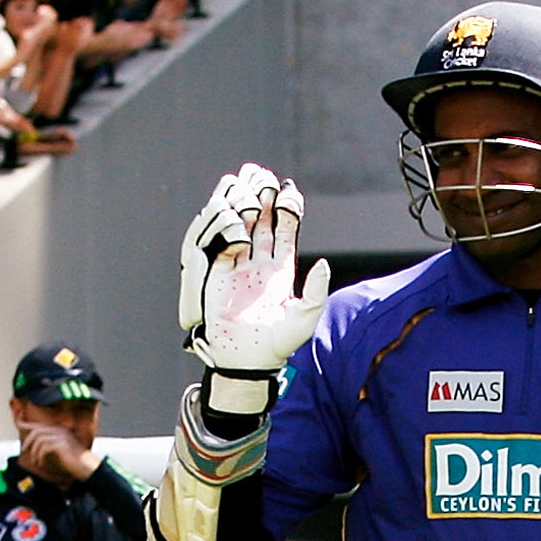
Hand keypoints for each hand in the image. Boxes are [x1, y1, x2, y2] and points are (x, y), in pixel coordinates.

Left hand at [16, 420, 95, 481]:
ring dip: (34, 452)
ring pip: (39, 440)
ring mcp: (61, 437)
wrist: (88, 467)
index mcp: (60, 430)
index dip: (28, 424)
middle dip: (28, 440)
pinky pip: (44, 448)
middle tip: (24, 450)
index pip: (40, 425)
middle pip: (37, 431)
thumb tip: (35, 446)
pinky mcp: (61, 445)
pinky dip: (40, 456)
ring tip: (36, 461)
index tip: (18, 424)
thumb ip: (49, 445)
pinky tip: (41, 463)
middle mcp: (60, 431)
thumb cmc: (75, 461)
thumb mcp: (61, 450)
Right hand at [179, 162, 330, 386]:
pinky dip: (227, 227)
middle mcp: (257, 263)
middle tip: (264, 178)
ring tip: (251, 192)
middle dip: (261, 193)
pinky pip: (218, 240)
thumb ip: (316, 291)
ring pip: (237, 223)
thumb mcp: (305, 317)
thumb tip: (323, 264)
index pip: (283, 227)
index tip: (288, 189)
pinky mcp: (217, 272)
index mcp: (280, 268)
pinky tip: (238, 224)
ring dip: (242, 203)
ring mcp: (236, 266)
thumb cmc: (277, 345)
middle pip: (259, 217)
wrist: (246, 362)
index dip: (287, 205)